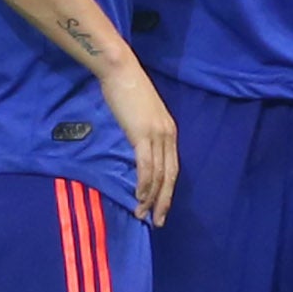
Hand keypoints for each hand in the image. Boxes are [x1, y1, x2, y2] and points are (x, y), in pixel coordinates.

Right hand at [98, 60, 177, 224]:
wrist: (121, 71)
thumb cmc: (127, 91)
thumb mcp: (141, 116)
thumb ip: (143, 134)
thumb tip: (137, 151)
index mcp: (169, 131)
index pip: (172, 167)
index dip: (168, 189)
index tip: (161, 206)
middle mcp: (168, 134)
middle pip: (170, 175)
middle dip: (164, 200)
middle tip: (158, 220)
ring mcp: (157, 134)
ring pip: (158, 174)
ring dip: (151, 197)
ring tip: (142, 214)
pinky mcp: (143, 134)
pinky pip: (146, 165)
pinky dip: (144, 183)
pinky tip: (139, 196)